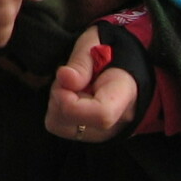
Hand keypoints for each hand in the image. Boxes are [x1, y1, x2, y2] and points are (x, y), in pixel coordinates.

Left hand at [45, 27, 138, 142]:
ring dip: (55, 101)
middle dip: (59, 94)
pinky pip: (58, 126)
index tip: (66, 77)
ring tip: (71, 85)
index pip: (101, 114)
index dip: (71, 99)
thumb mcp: (96, 44)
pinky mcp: (87, 136)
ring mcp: (102, 134)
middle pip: (70, 122)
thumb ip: (81, 62)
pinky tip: (70, 95)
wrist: (124, 67)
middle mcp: (116, 122)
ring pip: (58, 125)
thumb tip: (65, 77)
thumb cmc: (110, 52)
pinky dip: (57, 108)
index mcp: (124, 95)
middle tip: (70, 76)